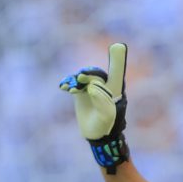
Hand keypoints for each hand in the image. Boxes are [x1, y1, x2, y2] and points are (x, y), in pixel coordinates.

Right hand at [59, 42, 129, 172]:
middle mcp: (104, 85)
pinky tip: (64, 87)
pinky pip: (74, 84)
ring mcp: (91, 88)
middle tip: (80, 78)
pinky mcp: (81, 93)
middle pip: (96, 73)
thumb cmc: (107, 125)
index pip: (116, 72)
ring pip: (84, 78)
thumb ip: (102, 100)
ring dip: (76, 80)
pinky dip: (69, 83)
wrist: (98, 135)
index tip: (118, 46)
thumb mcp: (108, 115)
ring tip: (70, 87)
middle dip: (88, 74)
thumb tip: (91, 87)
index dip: (117, 59)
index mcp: (115, 89)